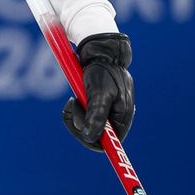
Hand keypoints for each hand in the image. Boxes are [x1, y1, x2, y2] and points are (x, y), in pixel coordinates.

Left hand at [62, 33, 133, 150]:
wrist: (98, 52)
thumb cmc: (102, 71)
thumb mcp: (99, 95)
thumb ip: (96, 117)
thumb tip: (90, 139)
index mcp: (123, 117)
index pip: (109, 142)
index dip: (92, 140)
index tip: (78, 129)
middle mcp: (116, 116)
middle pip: (95, 135)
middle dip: (79, 124)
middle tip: (71, 106)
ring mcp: (107, 111)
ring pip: (87, 125)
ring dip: (76, 115)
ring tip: (73, 100)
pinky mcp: (97, 105)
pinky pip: (84, 115)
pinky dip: (75, 109)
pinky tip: (74, 98)